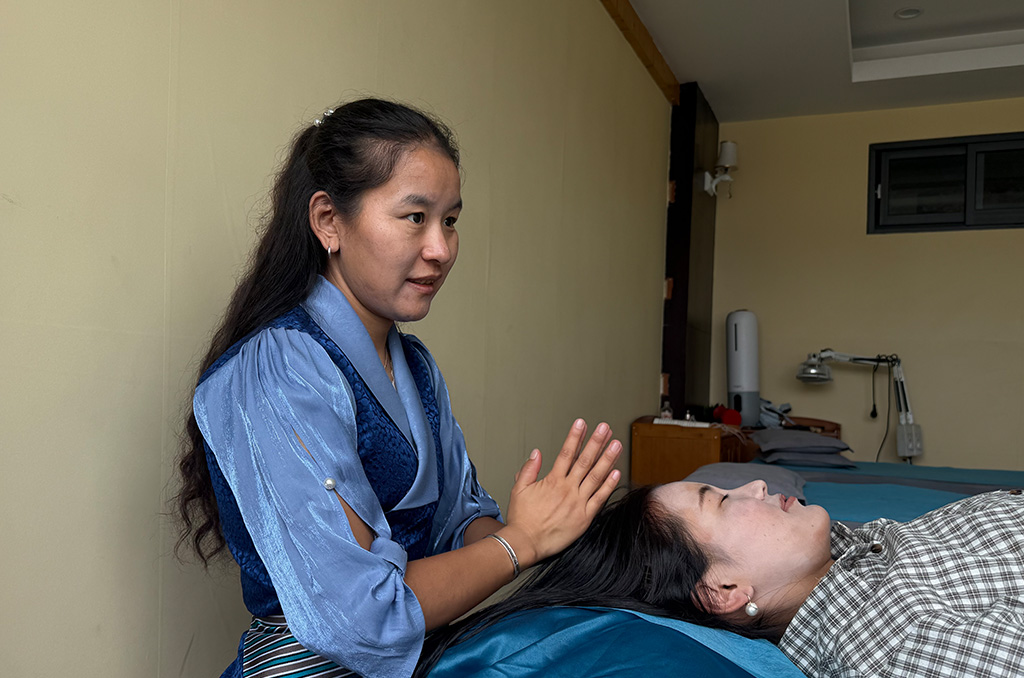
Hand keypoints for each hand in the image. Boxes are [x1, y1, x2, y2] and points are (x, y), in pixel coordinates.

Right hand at [499, 419, 621, 567]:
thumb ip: (529, 469)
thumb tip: (536, 453)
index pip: (566, 453)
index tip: (582, 423)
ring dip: (607, 459)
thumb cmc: (522, 519)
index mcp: (552, 481)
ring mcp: (578, 503)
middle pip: (585, 461)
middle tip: (605, 428)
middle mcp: (567, 489)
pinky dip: (609, 485)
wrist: (525, 543)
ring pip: (596, 476)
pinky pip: (600, 498)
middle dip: (596, 442)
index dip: (575, 437)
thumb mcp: (519, 489)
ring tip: (616, 444)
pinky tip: (616, 473)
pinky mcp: (585, 517)